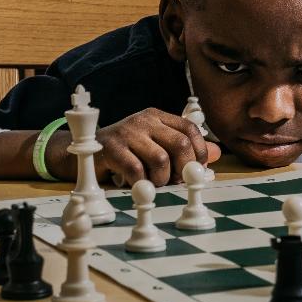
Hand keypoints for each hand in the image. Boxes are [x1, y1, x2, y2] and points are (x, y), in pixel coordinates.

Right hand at [93, 108, 220, 186]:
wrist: (86, 152)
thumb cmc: (125, 152)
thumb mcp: (155, 146)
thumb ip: (185, 149)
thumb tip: (216, 153)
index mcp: (157, 117)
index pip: (190, 129)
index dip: (199, 152)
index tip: (196, 170)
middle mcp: (144, 120)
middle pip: (180, 144)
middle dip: (184, 169)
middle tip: (176, 182)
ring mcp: (127, 132)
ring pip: (161, 159)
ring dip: (162, 179)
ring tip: (154, 184)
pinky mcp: (112, 149)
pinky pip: (137, 170)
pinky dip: (142, 183)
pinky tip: (137, 184)